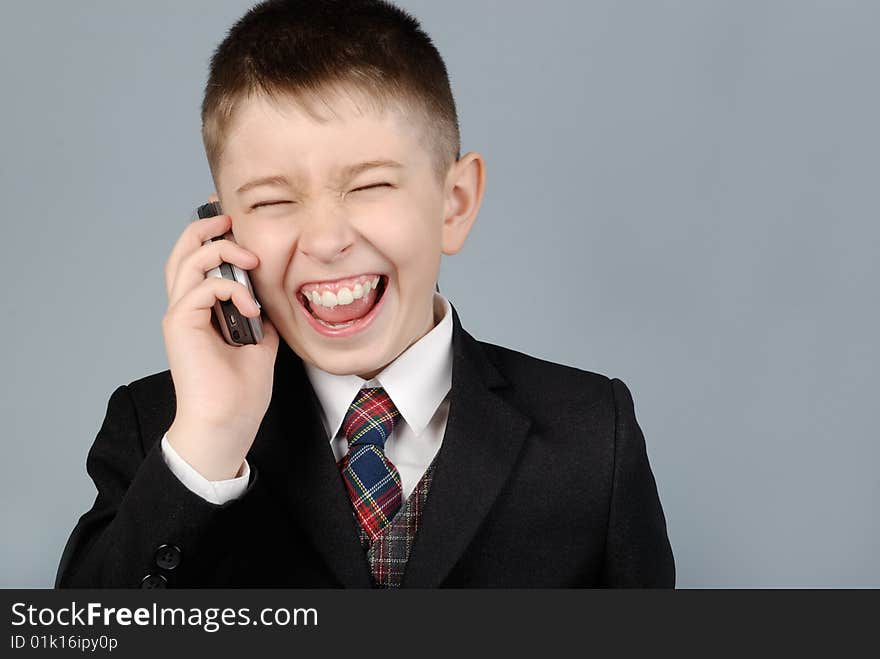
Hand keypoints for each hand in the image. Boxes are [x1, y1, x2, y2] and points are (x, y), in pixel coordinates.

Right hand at [161, 195, 279, 479]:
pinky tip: (252, 308)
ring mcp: (180, 315)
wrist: (227, 422)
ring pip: (188, 260)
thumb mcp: (260, 343)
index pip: (198, 261)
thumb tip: (268, 299)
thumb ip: (259, 316)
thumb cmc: (240, 392)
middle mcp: (185, 308)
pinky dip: (231, 289)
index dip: (213, 235)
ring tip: (251, 260)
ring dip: (221, 251)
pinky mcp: (180, 325)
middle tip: (231, 218)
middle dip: (206, 226)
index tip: (236, 222)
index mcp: (201, 311)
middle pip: (182, 250)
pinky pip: (202, 287)